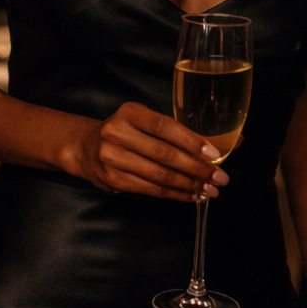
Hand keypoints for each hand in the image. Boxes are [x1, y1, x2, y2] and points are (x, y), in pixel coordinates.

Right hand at [67, 101, 230, 201]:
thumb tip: (218, 143)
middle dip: (197, 168)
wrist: (86, 148)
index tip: (215, 155)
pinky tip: (191, 195)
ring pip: (159, 175)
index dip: (191, 141)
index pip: (165, 127)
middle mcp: (117, 133)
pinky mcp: (112, 180)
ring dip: (189, 185)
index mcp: (130, 112)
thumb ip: (174, 131)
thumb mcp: (142, 121)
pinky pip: (151, 189)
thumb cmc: (125, 132)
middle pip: (164, 154)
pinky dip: (174, 194)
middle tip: (220, 178)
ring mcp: (112, 158)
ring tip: (210, 190)